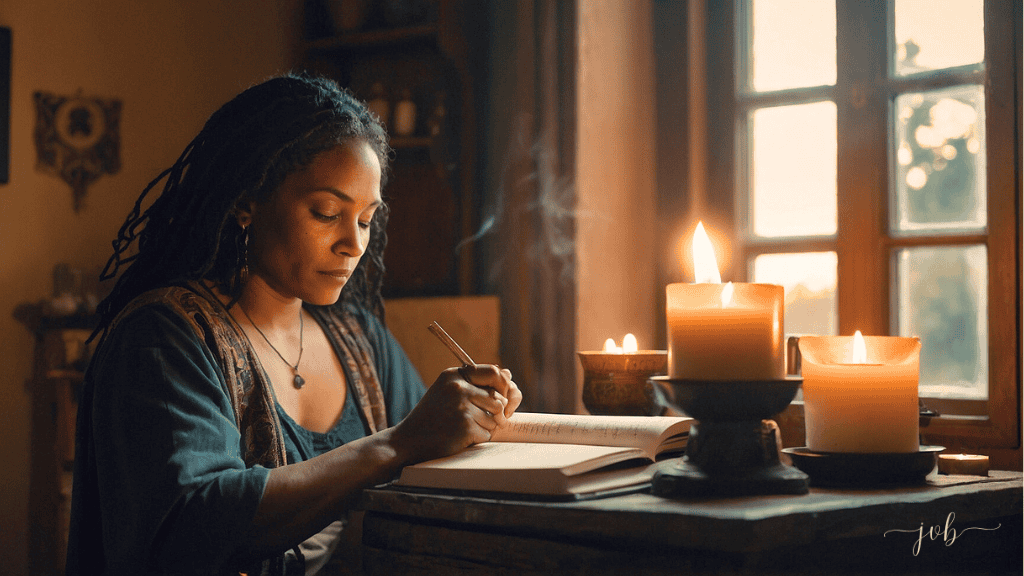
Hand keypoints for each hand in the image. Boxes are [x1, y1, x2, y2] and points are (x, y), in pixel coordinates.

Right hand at [390, 364, 521, 463]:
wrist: (408, 440)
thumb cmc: (432, 416)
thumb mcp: (448, 392)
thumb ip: (476, 383)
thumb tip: (509, 374)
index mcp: (454, 375)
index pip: (494, 372)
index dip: (504, 386)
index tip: (502, 397)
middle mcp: (458, 387)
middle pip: (498, 399)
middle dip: (494, 413)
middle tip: (475, 420)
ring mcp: (461, 407)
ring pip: (495, 419)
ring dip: (485, 427)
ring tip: (462, 427)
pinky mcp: (465, 427)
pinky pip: (487, 434)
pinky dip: (477, 439)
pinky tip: (459, 437)